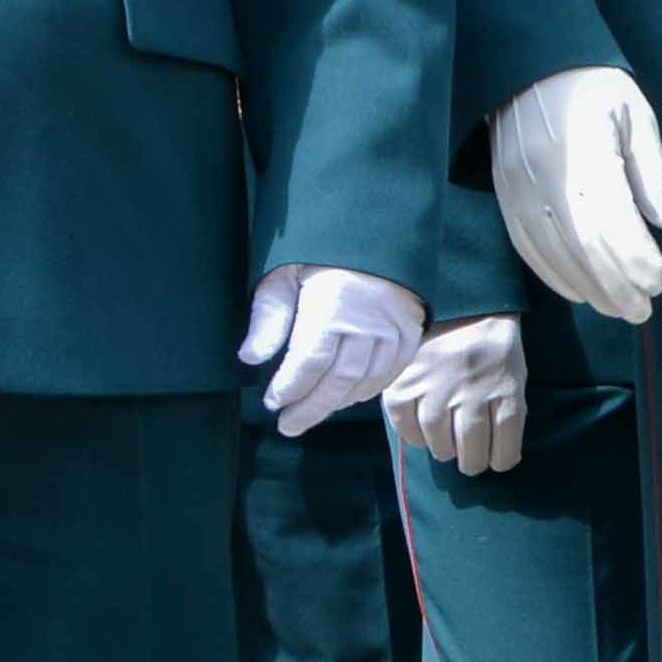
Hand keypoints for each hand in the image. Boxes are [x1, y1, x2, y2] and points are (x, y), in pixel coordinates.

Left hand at [247, 268, 427, 437]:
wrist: (376, 236)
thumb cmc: (322, 255)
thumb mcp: (284, 275)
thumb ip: (268, 317)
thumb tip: (250, 358)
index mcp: (332, 306)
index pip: (310, 362)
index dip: (290, 388)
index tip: (272, 402)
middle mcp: (367, 322)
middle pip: (339, 380)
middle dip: (311, 408)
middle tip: (289, 425)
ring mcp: (394, 329)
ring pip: (366, 381)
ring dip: (337, 403)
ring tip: (313, 412)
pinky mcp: (411, 332)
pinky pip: (391, 373)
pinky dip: (368, 391)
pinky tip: (347, 397)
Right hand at [383, 317, 529, 476]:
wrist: (461, 303)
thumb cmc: (493, 346)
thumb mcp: (514, 374)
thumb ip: (508, 411)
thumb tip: (498, 454)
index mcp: (505, 388)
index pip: (506, 445)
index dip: (502, 460)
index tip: (497, 461)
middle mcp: (472, 390)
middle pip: (472, 448)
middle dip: (473, 462)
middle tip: (470, 461)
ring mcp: (437, 386)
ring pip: (438, 441)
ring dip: (444, 450)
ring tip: (447, 447)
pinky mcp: (407, 380)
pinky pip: (406, 424)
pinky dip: (413, 436)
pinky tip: (422, 433)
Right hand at [491, 66, 661, 321]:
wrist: (528, 65)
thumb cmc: (593, 87)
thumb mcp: (636, 115)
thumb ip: (651, 171)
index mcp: (583, 150)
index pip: (610, 222)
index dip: (634, 260)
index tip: (660, 282)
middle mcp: (544, 174)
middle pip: (581, 247)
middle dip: (614, 285)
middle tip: (642, 311)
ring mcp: (517, 187)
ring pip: (552, 252)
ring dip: (587, 287)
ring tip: (618, 309)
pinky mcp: (503, 193)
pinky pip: (526, 245)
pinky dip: (553, 274)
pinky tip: (578, 291)